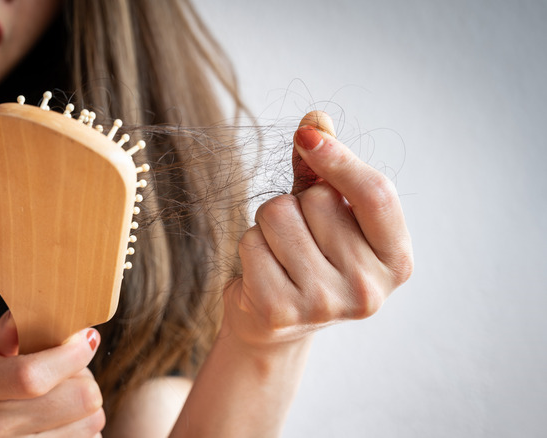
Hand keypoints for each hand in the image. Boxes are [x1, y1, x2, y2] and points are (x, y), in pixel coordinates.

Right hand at [0, 311, 104, 436]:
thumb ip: (10, 329)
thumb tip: (41, 304)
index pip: (33, 376)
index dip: (71, 355)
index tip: (86, 339)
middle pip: (78, 399)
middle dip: (84, 378)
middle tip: (71, 373)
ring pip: (91, 422)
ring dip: (88, 406)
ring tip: (64, 399)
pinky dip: (85, 428)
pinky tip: (63, 423)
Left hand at [223, 118, 412, 347]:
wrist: (274, 323)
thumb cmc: (307, 257)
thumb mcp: (325, 214)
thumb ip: (324, 170)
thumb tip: (317, 119)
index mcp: (396, 260)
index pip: (376, 194)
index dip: (341, 159)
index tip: (309, 134)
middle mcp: (369, 288)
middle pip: (318, 199)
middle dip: (297, 204)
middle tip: (299, 239)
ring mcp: (326, 304)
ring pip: (278, 215)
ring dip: (268, 224)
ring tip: (279, 253)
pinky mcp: (281, 311)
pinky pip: (251, 241)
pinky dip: (249, 246)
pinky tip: (262, 272)